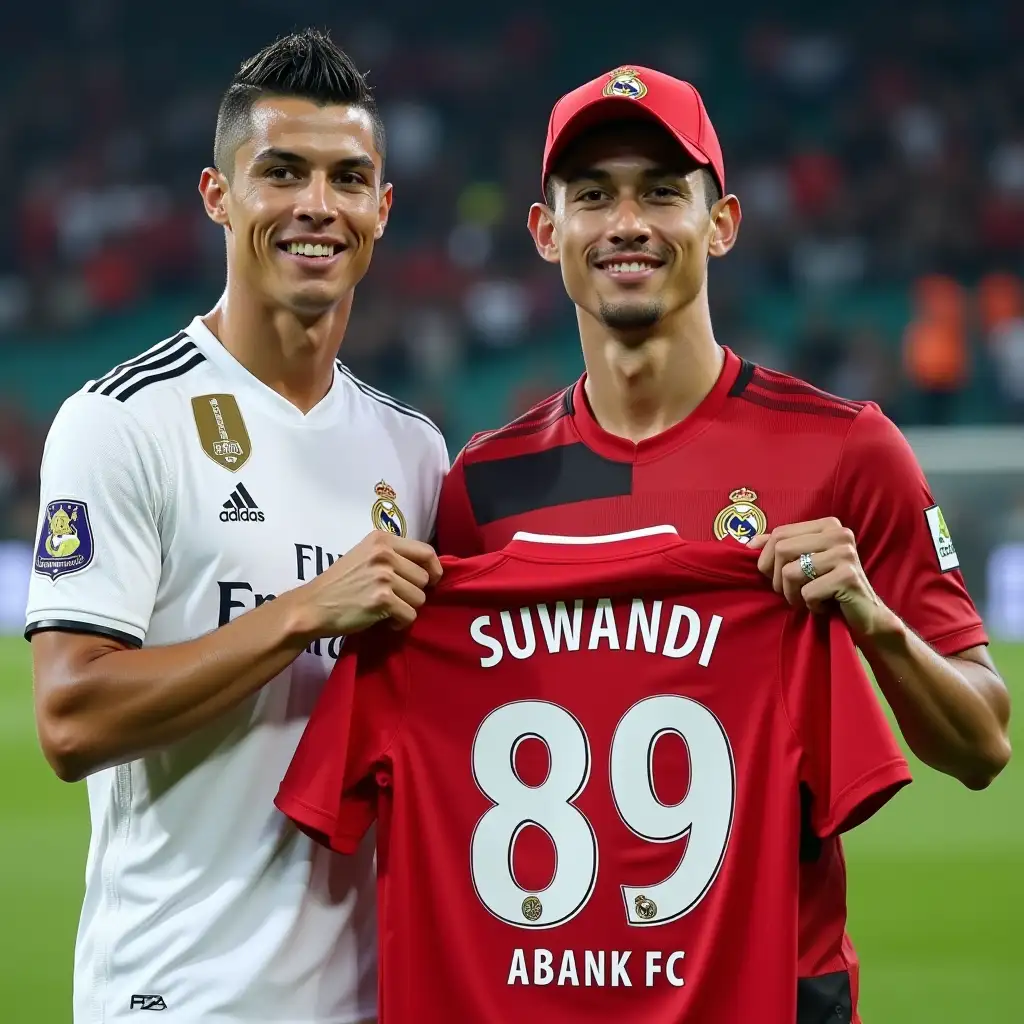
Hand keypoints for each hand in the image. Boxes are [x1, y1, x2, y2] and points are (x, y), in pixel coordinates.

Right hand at [291, 531, 442, 638]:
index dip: (434, 569)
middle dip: (414, 593)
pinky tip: (383, 619)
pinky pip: (409, 615)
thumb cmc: (340, 583)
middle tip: (394, 599)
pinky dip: (399, 623)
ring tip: (386, 608)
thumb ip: (393, 556)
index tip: (431, 581)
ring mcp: (384, 576)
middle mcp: (385, 554)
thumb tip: (428, 570)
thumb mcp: (365, 556)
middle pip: (425, 578)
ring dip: (406, 608)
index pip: (426, 551)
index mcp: (382, 539)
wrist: (313, 606)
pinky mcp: (382, 599)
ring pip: (420, 598)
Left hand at [748, 517, 897, 637]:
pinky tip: (825, 605)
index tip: (777, 577)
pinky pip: (807, 592)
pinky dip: (810, 605)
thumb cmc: (829, 589)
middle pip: (781, 549)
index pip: (778, 534)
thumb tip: (748, 543)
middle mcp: (839, 533)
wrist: (865, 616)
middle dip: (778, 579)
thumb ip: (779, 548)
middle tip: (793, 593)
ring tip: (809, 599)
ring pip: (790, 572)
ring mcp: (845, 553)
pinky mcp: (848, 577)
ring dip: (793, 595)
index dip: (768, 560)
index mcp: (827, 525)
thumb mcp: (804, 563)